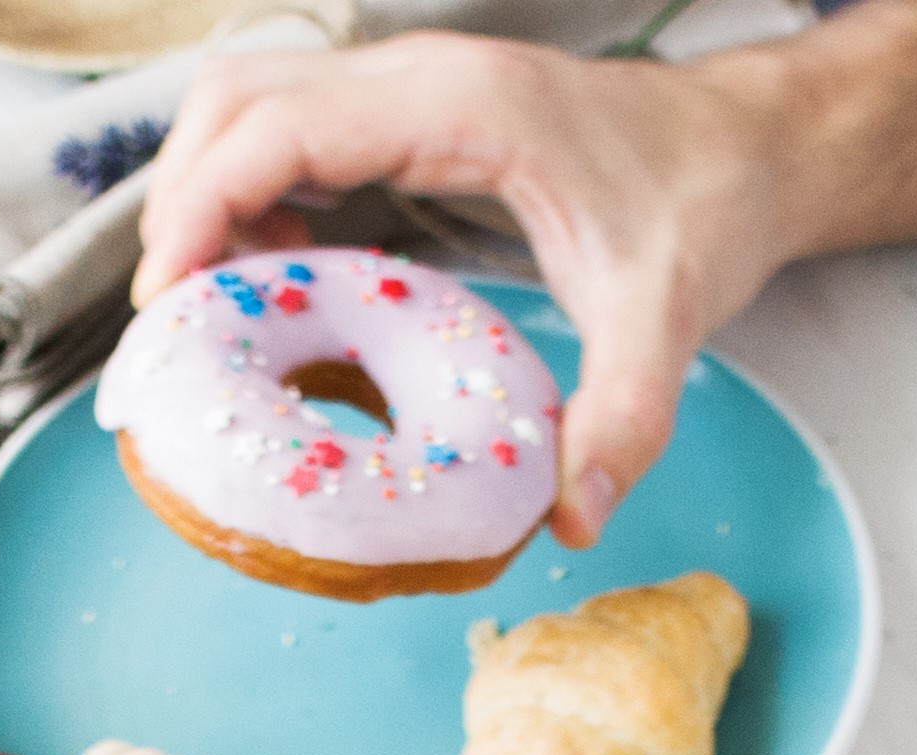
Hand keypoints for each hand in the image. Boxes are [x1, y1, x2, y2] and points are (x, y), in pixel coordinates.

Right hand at [135, 36, 785, 540]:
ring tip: (221, 295)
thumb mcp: (669, 314)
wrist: (747, 145)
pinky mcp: (413, 107)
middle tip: (182, 316)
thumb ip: (625, 415)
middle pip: (235, 98)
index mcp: (461, 106)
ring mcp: (412, 83)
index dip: (200, 207)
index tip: (169, 301)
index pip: (277, 127)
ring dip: (210, 185)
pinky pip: (293, 123)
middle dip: (182, 197)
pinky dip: (255, 185)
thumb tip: (574, 515)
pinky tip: (283, 265)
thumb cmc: (704, 203)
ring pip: (252, 99)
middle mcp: (421, 76)